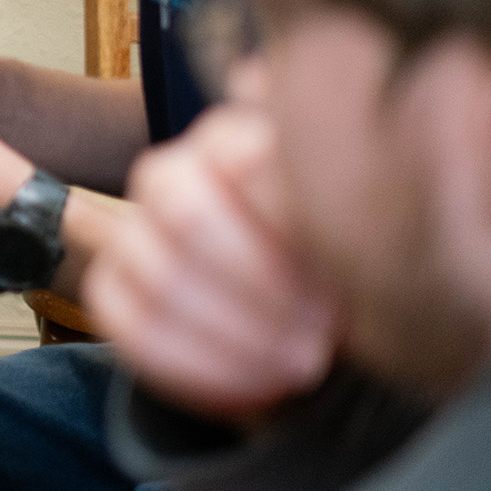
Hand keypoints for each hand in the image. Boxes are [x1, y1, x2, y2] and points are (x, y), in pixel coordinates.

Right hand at [84, 105, 337, 422]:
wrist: (325, 328)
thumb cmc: (352, 267)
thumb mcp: (376, 215)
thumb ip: (348, 163)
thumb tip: (292, 105)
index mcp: (235, 141)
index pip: (242, 160)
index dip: (294, 228)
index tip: (349, 278)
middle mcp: (172, 174)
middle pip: (183, 215)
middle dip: (259, 288)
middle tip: (324, 331)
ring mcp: (134, 233)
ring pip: (156, 277)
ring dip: (239, 336)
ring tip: (301, 362)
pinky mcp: (114, 291)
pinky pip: (130, 328)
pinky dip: (200, 369)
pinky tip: (257, 385)